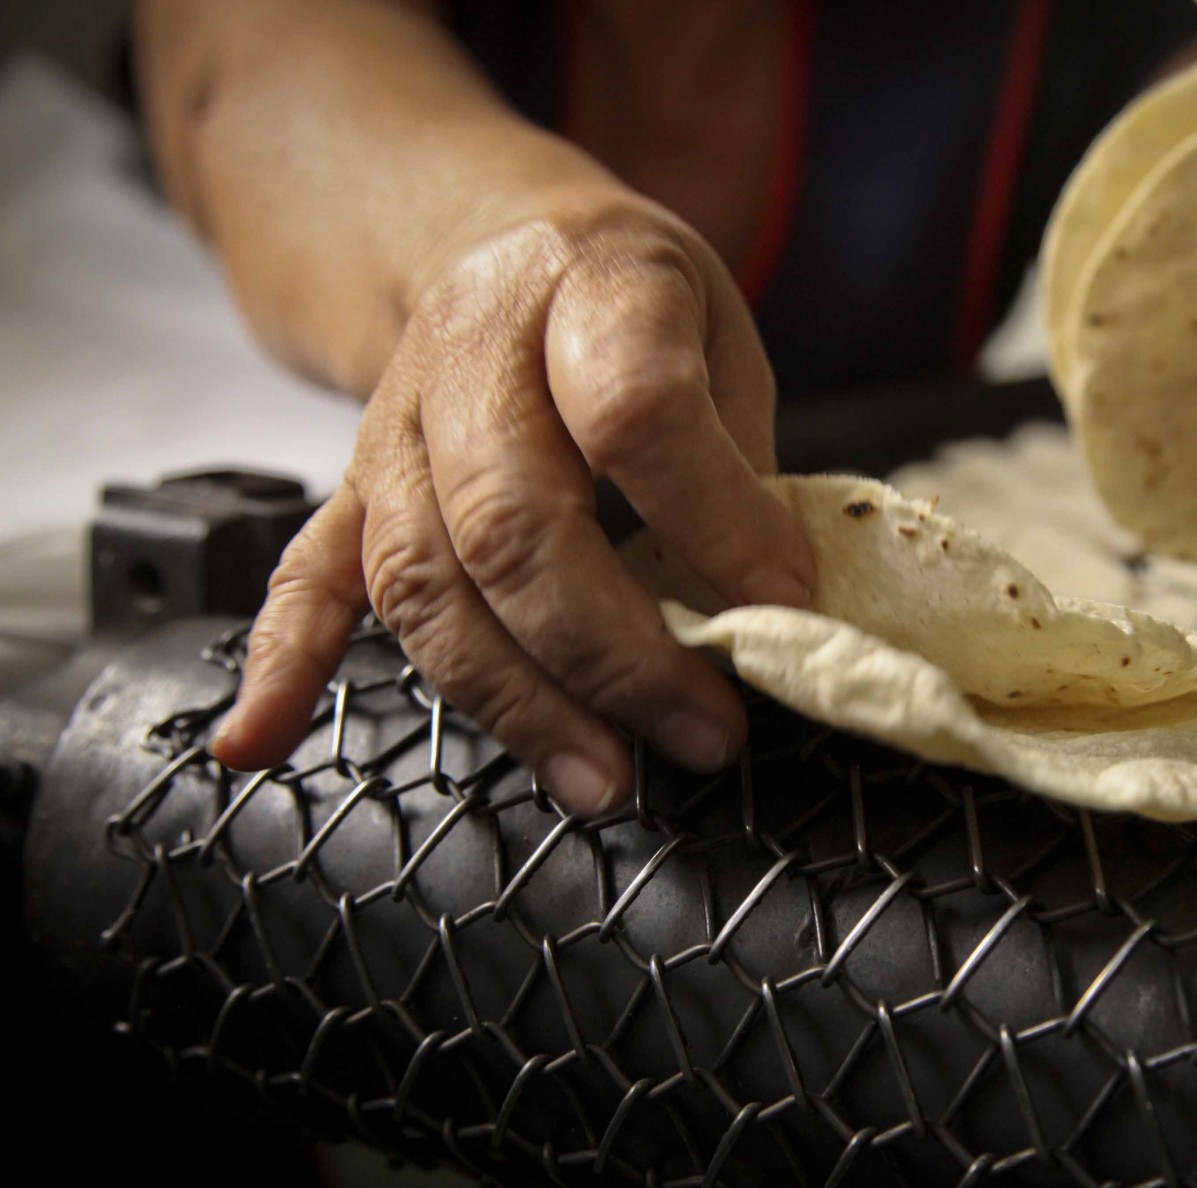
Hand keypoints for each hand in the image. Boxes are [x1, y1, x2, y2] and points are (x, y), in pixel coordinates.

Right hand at [210, 195, 816, 811]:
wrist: (501, 242)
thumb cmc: (634, 304)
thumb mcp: (724, 338)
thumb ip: (742, 464)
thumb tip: (770, 611)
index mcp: (589, 285)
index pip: (636, 409)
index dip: (715, 521)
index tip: (780, 604)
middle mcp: (472, 352)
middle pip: (513, 522)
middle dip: (615, 654)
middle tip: (703, 732)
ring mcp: (394, 424)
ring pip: (424, 578)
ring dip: (515, 699)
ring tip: (604, 778)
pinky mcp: (352, 486)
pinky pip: (305, 578)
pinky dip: (286, 667)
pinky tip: (258, 742)